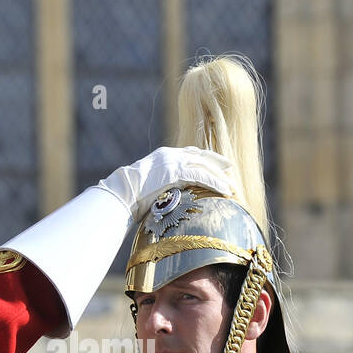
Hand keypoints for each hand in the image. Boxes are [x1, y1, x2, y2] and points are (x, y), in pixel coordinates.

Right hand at [97, 146, 236, 218]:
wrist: (121, 193)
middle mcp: (170, 154)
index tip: (215, 163)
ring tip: (232, 187)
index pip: (189, 153)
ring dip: (219, 177)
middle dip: (216, 162)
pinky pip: (201, 175)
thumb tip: (167, 200)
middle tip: (230, 168)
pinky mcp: (175, 171)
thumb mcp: (149, 188)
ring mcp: (173, 161)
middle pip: (200, 155)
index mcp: (163, 156)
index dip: (203, 158)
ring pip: (203, 166)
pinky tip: (225, 190)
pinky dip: (214, 182)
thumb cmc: (130, 196)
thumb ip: (162, 187)